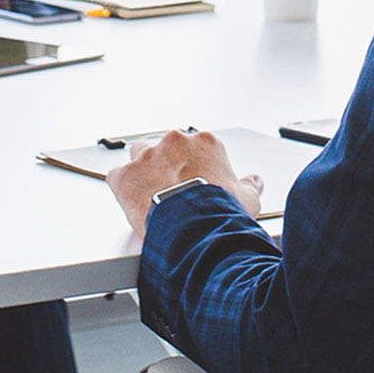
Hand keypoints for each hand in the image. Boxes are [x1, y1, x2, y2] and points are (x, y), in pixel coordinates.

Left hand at [105, 128, 261, 233]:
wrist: (194, 230)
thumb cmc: (221, 213)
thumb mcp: (247, 199)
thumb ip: (250, 185)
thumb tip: (255, 181)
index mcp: (205, 143)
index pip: (196, 146)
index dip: (194, 165)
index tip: (195, 180)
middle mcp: (175, 142)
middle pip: (167, 147)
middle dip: (168, 163)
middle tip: (173, 188)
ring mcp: (148, 156)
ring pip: (139, 154)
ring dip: (143, 170)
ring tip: (151, 194)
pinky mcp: (126, 175)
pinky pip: (118, 177)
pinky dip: (123, 188)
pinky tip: (132, 203)